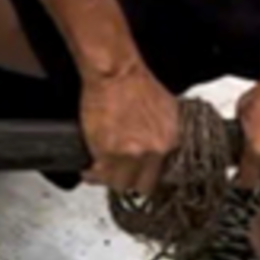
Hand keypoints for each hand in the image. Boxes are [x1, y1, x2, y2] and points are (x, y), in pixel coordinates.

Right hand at [80, 58, 181, 199]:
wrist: (117, 73)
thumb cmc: (138, 84)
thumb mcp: (167, 110)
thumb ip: (166, 135)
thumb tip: (162, 152)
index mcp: (170, 141)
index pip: (164, 176)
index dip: (149, 178)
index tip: (141, 178)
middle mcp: (153, 151)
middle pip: (143, 186)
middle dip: (131, 182)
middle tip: (121, 177)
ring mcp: (130, 155)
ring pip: (120, 184)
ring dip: (111, 180)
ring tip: (103, 175)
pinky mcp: (107, 153)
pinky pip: (100, 175)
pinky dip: (93, 175)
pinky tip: (90, 172)